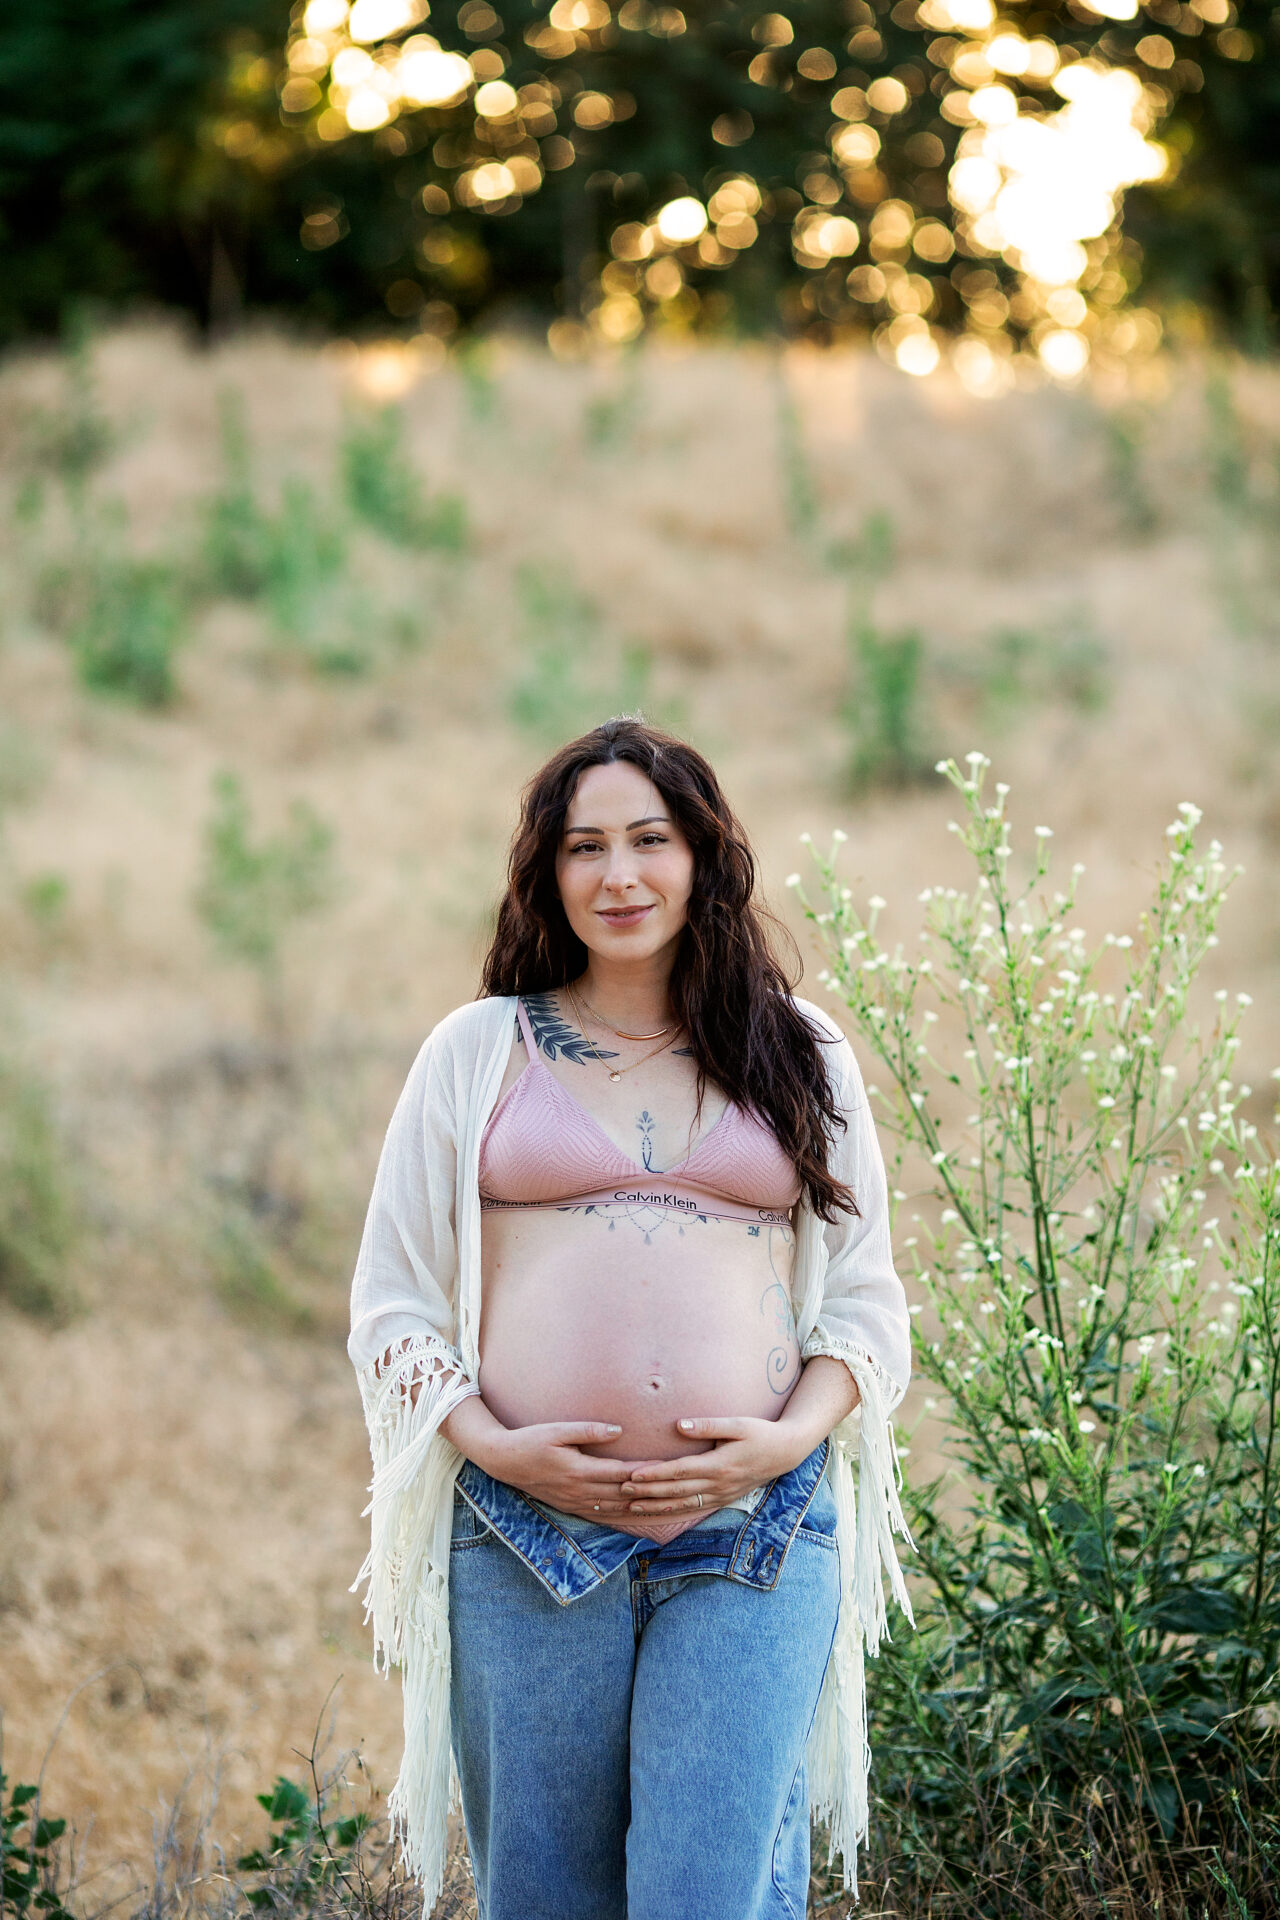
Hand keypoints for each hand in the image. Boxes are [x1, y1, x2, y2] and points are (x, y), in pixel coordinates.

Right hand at [481, 1421, 651, 1520]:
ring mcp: (574, 1502)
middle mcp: (579, 1491)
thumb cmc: (531, 1440)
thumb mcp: (557, 1430)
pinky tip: (635, 1516)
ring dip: (639, 1509)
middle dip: (648, 1493)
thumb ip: (589, 1430)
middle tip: (673, 1490)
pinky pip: (601, 1516)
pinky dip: (621, 1517)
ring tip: (662, 1507)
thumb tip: (619, 1430)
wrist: (505, 1462)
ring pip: (614, 1510)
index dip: (644, 1472)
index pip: (619, 1473)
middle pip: (621, 1495)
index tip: (666, 1468)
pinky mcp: (570, 1506)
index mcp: (578, 1470)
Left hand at [620, 1416, 812, 1517]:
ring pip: (683, 1504)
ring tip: (631, 1506)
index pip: (679, 1472)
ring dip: (656, 1506)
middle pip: (676, 1491)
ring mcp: (721, 1494)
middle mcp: (718, 1484)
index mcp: (719, 1465)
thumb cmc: (760, 1432)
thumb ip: (708, 1425)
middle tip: (621, 1491)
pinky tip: (658, 1511)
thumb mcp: (738, 1424)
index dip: (655, 1474)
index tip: (632, 1474)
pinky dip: (673, 1511)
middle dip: (647, 1492)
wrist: (785, 1452)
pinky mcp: (723, 1498)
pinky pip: (693, 1508)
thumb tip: (679, 1425)